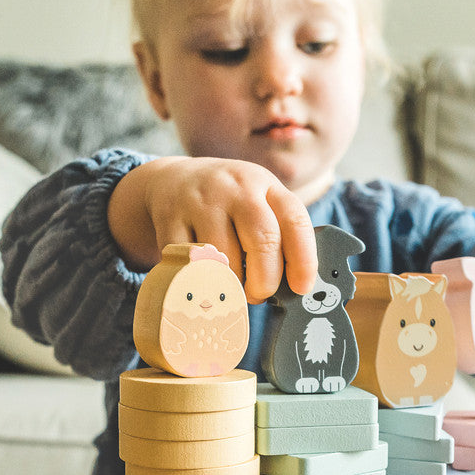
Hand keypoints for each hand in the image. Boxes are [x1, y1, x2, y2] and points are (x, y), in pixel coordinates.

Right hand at [108, 156, 316, 303]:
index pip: (295, 221)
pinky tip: (203, 278)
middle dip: (266, 280)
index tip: (301, 289)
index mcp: (265, 185)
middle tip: (259, 295)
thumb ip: (279, 234)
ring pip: (225, 258)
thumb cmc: (229, 202)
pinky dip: (199, 279)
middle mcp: (235, 188)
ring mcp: (201, 201)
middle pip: (263, 241)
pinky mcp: (170, 218)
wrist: (175, 179)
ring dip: (231, 283)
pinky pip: (190, 264)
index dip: (304, 260)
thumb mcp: (259, 202)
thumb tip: (296, 287)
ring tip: (230, 285)